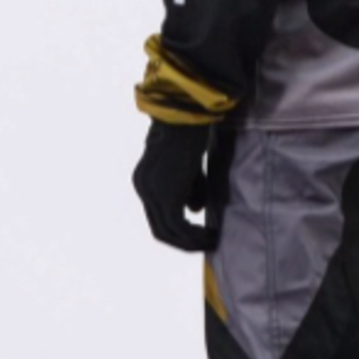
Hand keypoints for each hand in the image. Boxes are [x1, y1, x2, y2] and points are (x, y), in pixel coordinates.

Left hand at [132, 119, 216, 251]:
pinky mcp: (165, 195)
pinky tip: (212, 234)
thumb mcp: (190, 165)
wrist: (186, 115)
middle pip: (160, 229)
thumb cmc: (191, 131)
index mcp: (146, 180)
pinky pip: (178, 226)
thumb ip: (190, 189)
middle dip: (184, 241)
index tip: (200, 233)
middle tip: (208, 243)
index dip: (179, 230)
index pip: (158, 215)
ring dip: (191, 241)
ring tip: (213, 241)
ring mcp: (151, 193)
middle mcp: (144, 189)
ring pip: (167, 232)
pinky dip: (195, 235)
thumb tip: (194, 212)